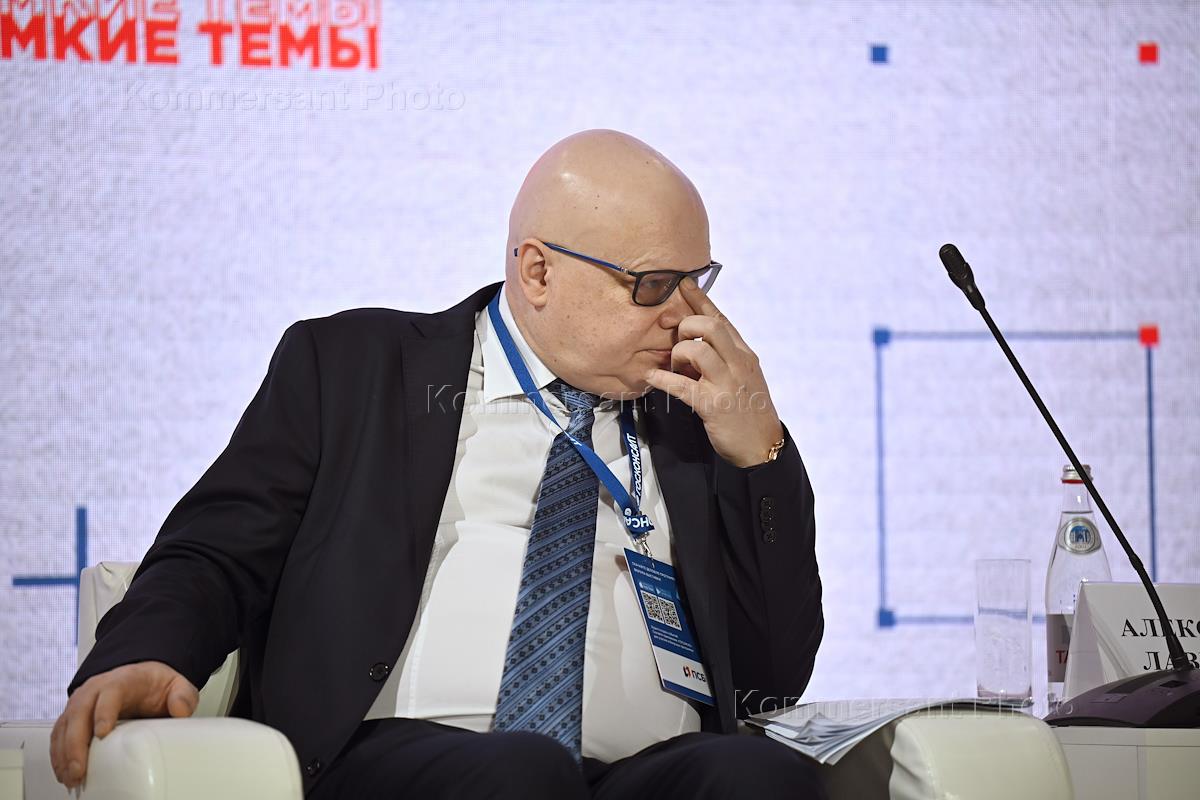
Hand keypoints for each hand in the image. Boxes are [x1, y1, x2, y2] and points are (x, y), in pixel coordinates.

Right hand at [50, 661, 197, 789]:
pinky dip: (58, 755)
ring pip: (64, 726)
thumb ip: (183, 695)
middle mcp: (96, 689)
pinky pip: (59, 735)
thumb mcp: (176, 685)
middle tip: (80, 768)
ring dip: (64, 754)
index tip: (103, 733)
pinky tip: (64, 772)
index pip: (109, 693)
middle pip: (79, 712)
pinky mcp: (73, 716)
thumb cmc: (154, 684)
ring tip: (71, 778)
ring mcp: (81, 702)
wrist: (142, 678)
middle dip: (76, 743)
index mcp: (122, 680)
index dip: (104, 712)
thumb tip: (180, 710)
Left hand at [645, 279, 783, 466]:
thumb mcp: (743, 376)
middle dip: (686, 326)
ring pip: (697, 351)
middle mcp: (738, 364)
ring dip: (678, 354)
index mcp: (744, 354)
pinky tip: (652, 377)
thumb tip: (693, 342)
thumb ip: (724, 357)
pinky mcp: (713, 405)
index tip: (683, 283)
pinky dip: (663, 379)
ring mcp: (727, 384)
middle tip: (673, 335)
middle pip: (710, 327)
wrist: (762, 445)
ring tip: (673, 365)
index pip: (721, 319)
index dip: (700, 299)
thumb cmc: (748, 409)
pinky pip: (682, 385)